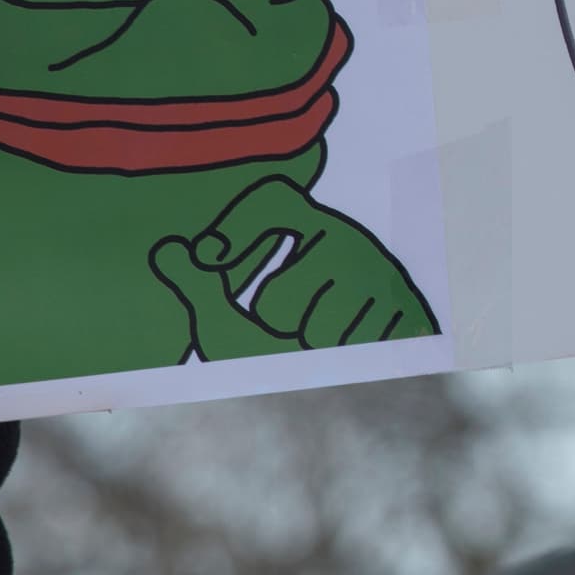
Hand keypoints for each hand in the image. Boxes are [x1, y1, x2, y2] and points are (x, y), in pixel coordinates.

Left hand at [150, 174, 438, 357]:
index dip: (237, 227)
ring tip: (326, 334)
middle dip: (273, 327)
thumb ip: (198, 285)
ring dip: (309, 348)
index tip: (207, 257)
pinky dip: (344, 359)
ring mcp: (380, 274)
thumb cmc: (282, 345)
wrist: (358, 373)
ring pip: (313, 331)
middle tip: (292, 323)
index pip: (274, 200)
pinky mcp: (408, 309)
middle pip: (275, 301)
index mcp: (309, 223)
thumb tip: (167, 248)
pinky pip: (350, 350)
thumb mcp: (229, 318)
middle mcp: (349, 238)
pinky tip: (353, 344)